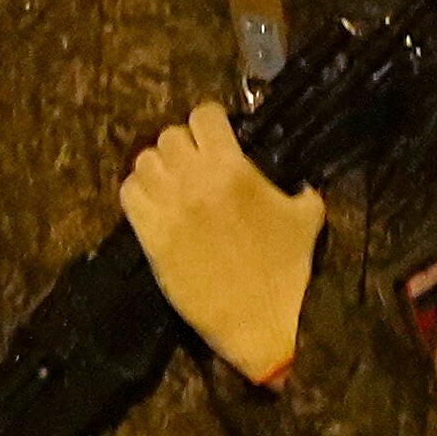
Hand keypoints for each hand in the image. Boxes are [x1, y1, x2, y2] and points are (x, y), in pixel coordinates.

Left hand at [121, 104, 320, 389]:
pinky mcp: (149, 235)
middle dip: (183, 146)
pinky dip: (138, 192)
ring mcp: (167, 206)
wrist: (257, 320)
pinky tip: (154, 204)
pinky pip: (128, 193)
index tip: (217, 137)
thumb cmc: (286, 270)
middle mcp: (193, 179)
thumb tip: (298, 181)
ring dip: (158, 167)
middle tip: (195, 165)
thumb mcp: (307, 218)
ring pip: (144, 160)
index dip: (210, 123)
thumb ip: (301, 189)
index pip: (204, 115)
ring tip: (172, 184)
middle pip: (169, 136)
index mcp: (232, 168)